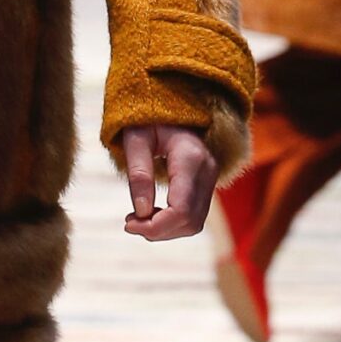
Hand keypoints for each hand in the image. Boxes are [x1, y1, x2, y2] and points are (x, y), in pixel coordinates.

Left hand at [121, 124, 218, 240]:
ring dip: (165, 230)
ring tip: (137, 218)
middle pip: (190, 222)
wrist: (172, 110)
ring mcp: (212, 179)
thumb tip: (141, 213)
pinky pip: (195, 216)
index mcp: (190, 157)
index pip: (181, 209)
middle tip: (129, 223)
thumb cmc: (148, 119)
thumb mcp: (135, 139)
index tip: (128, 225)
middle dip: (158, 231)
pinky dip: (172, 223)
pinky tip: (151, 213)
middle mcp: (208, 171)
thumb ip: (138, 174)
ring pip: (194, 224)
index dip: (155, 226)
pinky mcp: (208, 186)